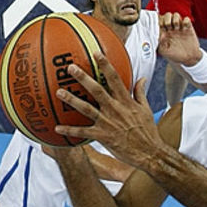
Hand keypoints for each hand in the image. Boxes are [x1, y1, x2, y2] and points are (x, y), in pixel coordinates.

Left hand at [53, 52, 162, 168]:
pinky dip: (70, 130)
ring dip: (72, 100)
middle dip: (83, 78)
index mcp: (126, 101)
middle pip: (97, 90)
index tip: (96, 54)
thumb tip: (142, 79)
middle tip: (70, 68)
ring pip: (87, 109)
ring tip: (59, 92)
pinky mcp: (103, 136)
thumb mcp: (146, 109)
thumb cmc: (148, 131)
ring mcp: (108, 123)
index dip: (105, 65)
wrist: (149, 153)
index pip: (115, 78)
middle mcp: (115, 109)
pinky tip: (57, 127)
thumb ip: (140, 93)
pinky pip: (83, 132)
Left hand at [157, 12, 201, 64]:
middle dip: (167, 19)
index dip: (159, 22)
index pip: (160, 21)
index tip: (161, 27)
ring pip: (176, 15)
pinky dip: (185, 21)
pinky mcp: (188, 28)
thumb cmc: (175, 56)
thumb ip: (159, 43)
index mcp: (164, 33)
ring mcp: (180, 28)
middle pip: (167, 15)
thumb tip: (156, 35)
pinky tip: (185, 27)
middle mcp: (172, 29)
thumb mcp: (164, 51)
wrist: (189, 58)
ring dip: (175, 19)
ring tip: (176, 27)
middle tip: (168, 26)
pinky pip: (186, 19)